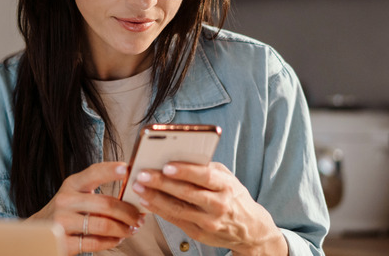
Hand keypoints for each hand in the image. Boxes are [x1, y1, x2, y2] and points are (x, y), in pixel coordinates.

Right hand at [27, 161, 144, 254]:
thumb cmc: (66, 211)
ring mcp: (62, 222)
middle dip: (128, 212)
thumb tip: (132, 192)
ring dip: (123, 229)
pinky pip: (95, 243)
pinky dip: (111, 242)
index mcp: (71, 184)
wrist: (38, 231)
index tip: (128, 170)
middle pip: (106, 204)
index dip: (111, 170)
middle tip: (139, 217)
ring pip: (103, 225)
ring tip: (131, 229)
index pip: (94, 172)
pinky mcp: (63, 243)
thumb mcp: (76, 194)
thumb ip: (97, 191)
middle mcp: (65, 201)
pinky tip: (117, 239)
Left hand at [130, 162, 286, 255]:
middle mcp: (219, 205)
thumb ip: (206, 168)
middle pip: (187, 193)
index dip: (185, 171)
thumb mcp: (227, 177)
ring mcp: (209, 222)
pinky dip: (158, 210)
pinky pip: (175, 220)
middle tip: (142, 174)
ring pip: (178, 209)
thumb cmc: (233, 196)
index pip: (205, 176)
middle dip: (161, 183)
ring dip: (155, 197)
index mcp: (227, 186)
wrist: (250, 229)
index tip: (166, 165)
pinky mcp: (200, 234)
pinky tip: (145, 201)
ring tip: (138, 187)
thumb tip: (178, 155)